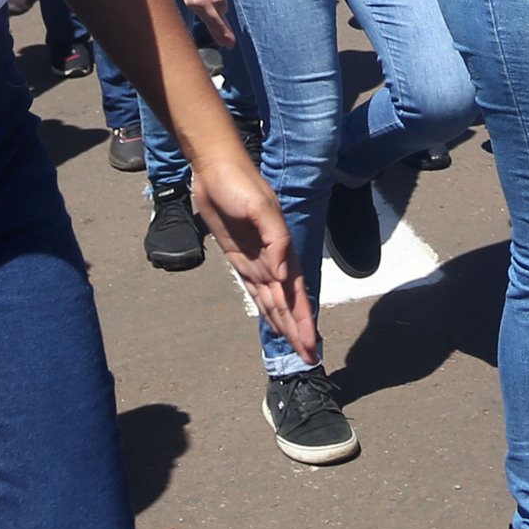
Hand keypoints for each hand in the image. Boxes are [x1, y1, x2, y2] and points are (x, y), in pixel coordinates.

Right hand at [173, 0, 234, 43]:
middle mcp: (193, 4)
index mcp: (200, 0)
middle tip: (229, 45)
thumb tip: (222, 11)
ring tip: (222, 38)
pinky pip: (201, 13)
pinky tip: (211, 21)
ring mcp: (189, 0)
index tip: (232, 43)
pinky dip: (208, 20)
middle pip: (209, 23)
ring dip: (214, 29)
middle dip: (219, 35)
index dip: (224, 32)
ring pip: (205, 19)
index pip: (215, 21)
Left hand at [193, 150, 318, 362]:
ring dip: (285, 324)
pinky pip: (255, 290)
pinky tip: (274, 322)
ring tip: (297, 348)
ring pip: (273, 301)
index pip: (296, 293)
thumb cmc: (240, 184)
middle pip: (288, 303)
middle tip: (310, 358)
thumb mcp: (261, 207)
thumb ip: (275, 240)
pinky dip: (266, 308)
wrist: (216, 170)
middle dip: (299, 330)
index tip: (312, 345)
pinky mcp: (239, 259)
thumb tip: (283, 274)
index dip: (303, 320)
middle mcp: (273, 259)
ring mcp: (256, 260)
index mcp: (283, 248)